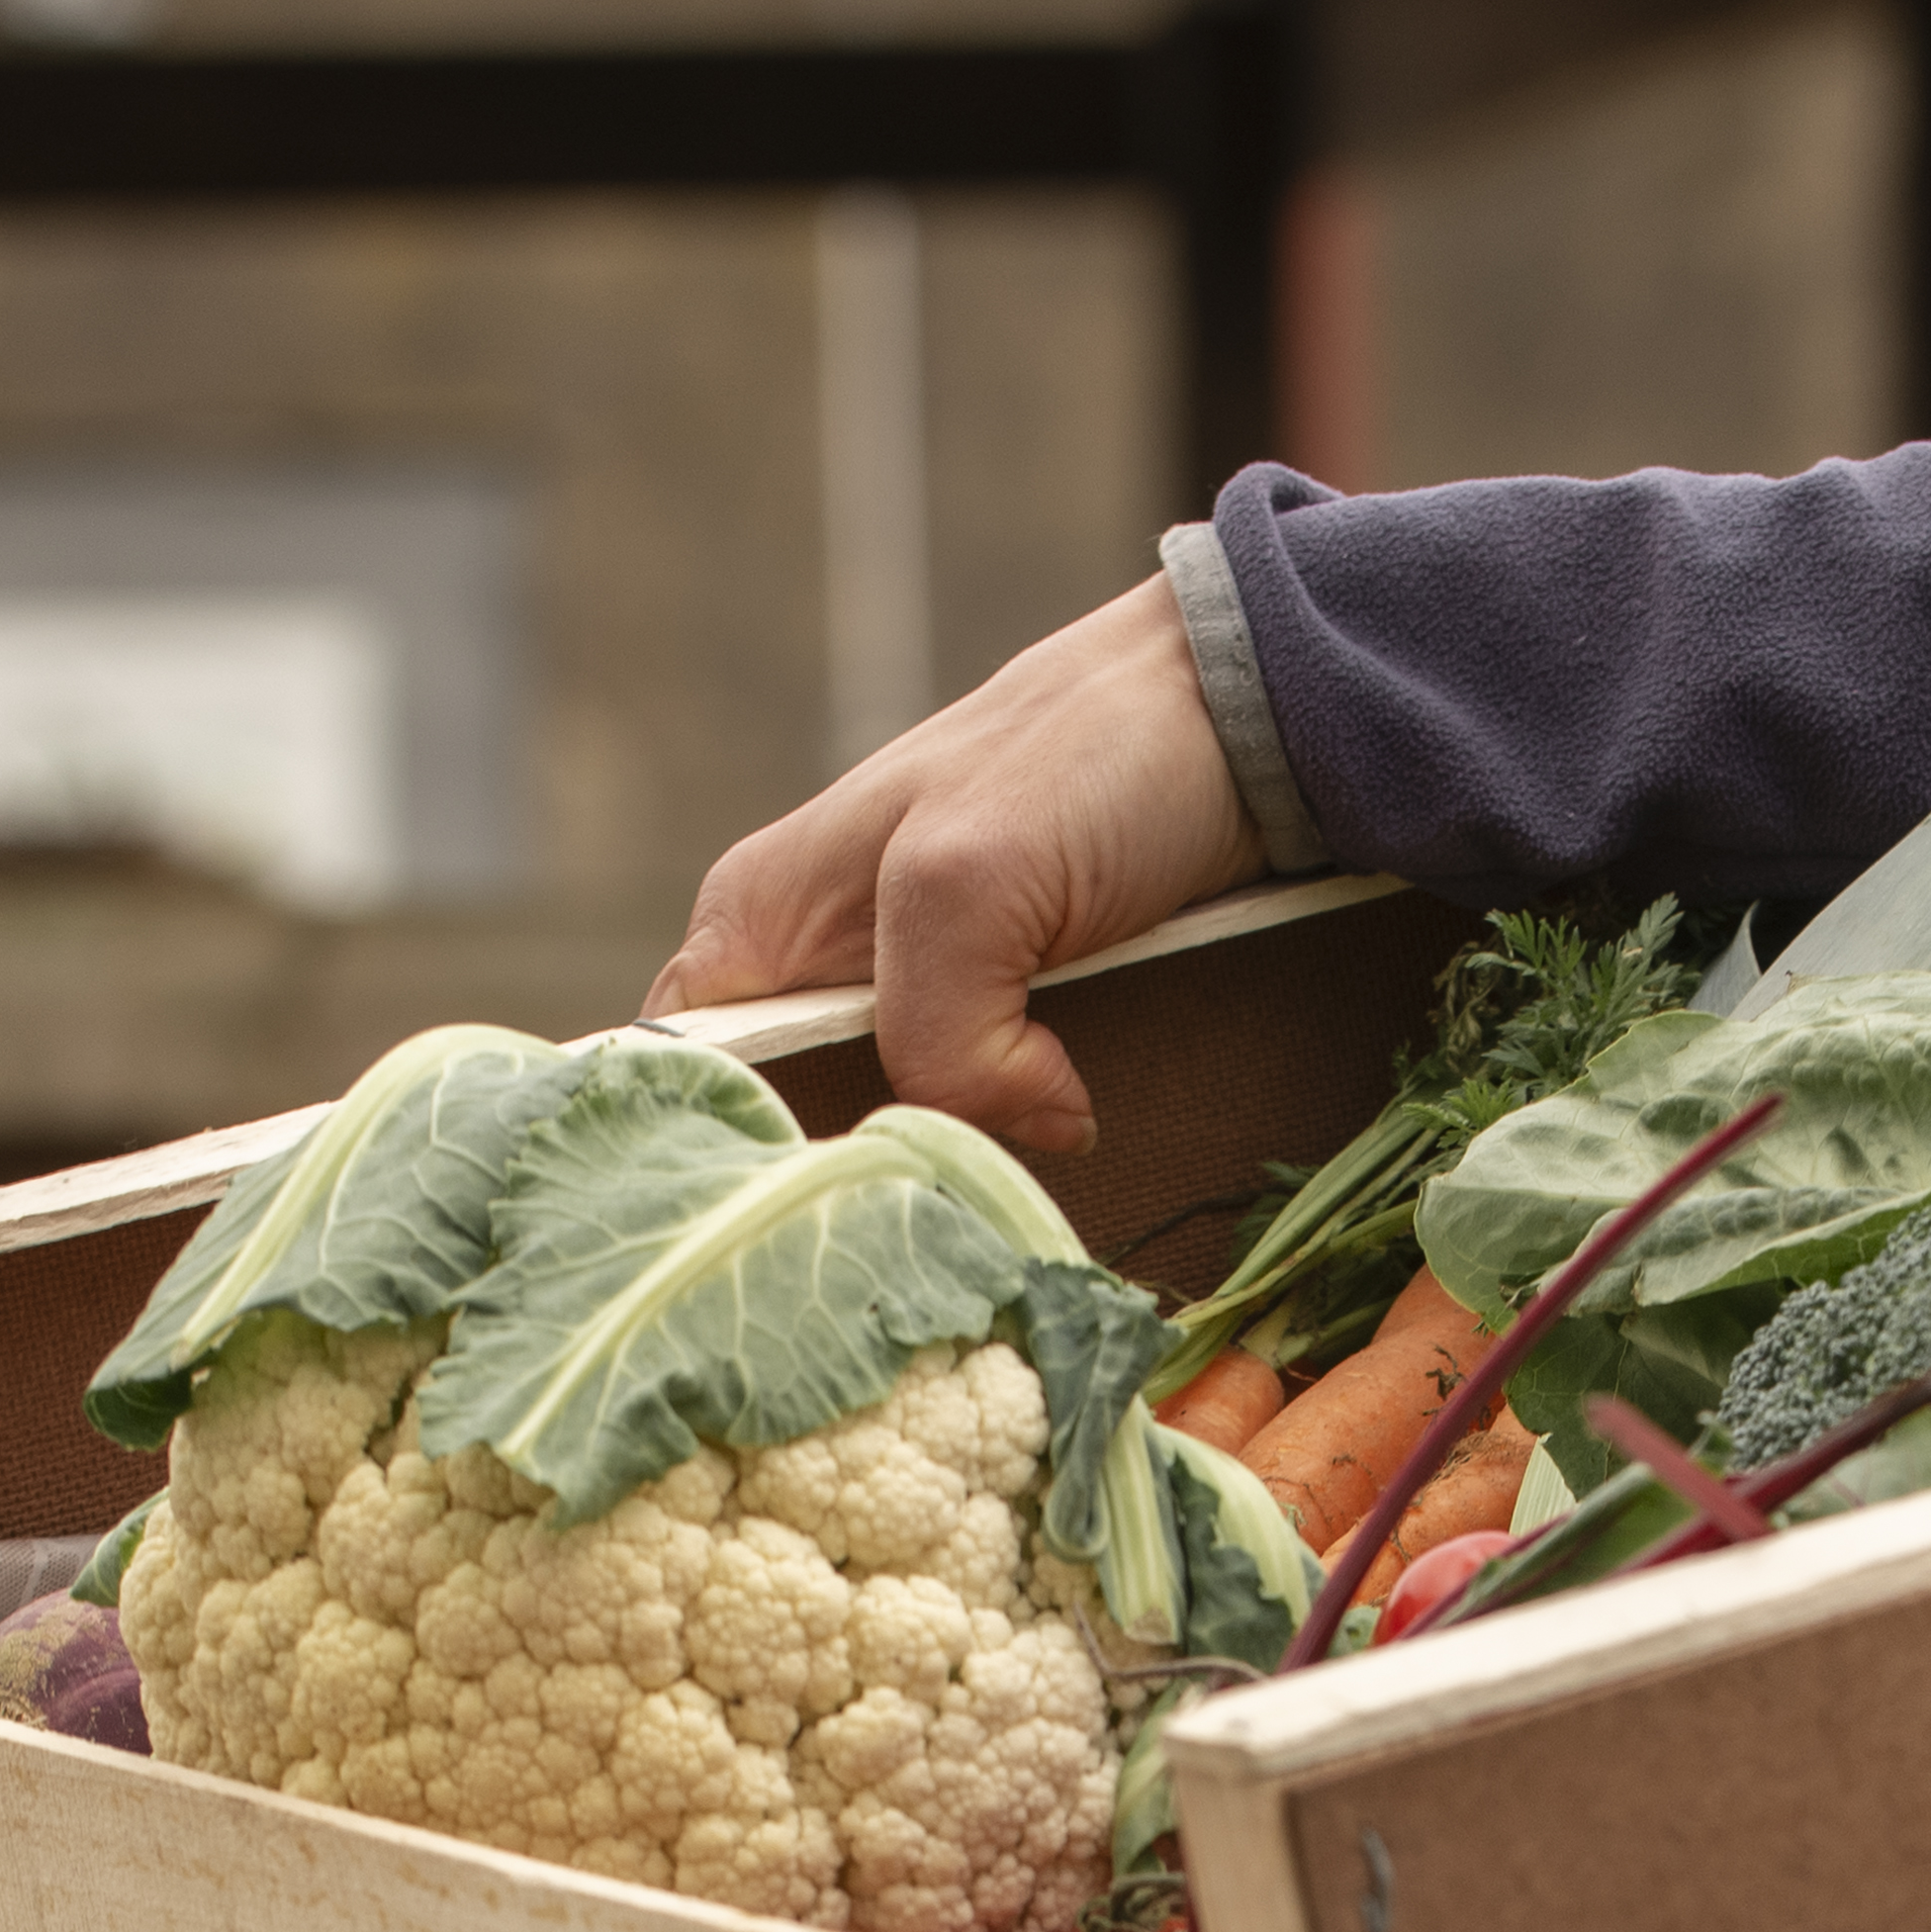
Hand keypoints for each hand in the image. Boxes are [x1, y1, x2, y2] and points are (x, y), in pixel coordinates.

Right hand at [656, 578, 1264, 1154]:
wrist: (1248, 712)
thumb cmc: (1089, 750)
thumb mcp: (966, 878)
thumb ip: (934, 1031)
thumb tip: (1016, 1132)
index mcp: (760, 924)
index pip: (683, 1079)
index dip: (731, 1152)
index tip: (812, 1208)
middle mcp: (821, 970)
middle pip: (793, 1128)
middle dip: (851, 1182)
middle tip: (930, 1219)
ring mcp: (920, 999)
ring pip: (896, 1134)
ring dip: (951, 1175)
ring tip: (1006, 1202)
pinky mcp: (1012, 1024)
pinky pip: (988, 1119)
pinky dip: (1026, 1147)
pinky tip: (1065, 1165)